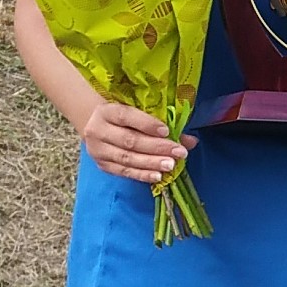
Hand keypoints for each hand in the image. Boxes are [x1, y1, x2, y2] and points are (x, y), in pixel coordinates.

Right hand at [83, 102, 197, 182]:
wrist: (96, 126)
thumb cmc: (123, 118)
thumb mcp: (137, 113)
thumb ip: (161, 124)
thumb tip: (191, 141)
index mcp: (106, 111)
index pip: (126, 116)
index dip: (147, 123)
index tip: (167, 130)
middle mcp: (98, 130)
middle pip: (129, 140)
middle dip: (157, 147)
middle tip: (178, 152)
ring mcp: (98, 150)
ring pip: (127, 158)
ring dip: (152, 163)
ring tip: (171, 164)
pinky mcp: (103, 165)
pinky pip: (124, 172)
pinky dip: (142, 175)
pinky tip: (158, 176)